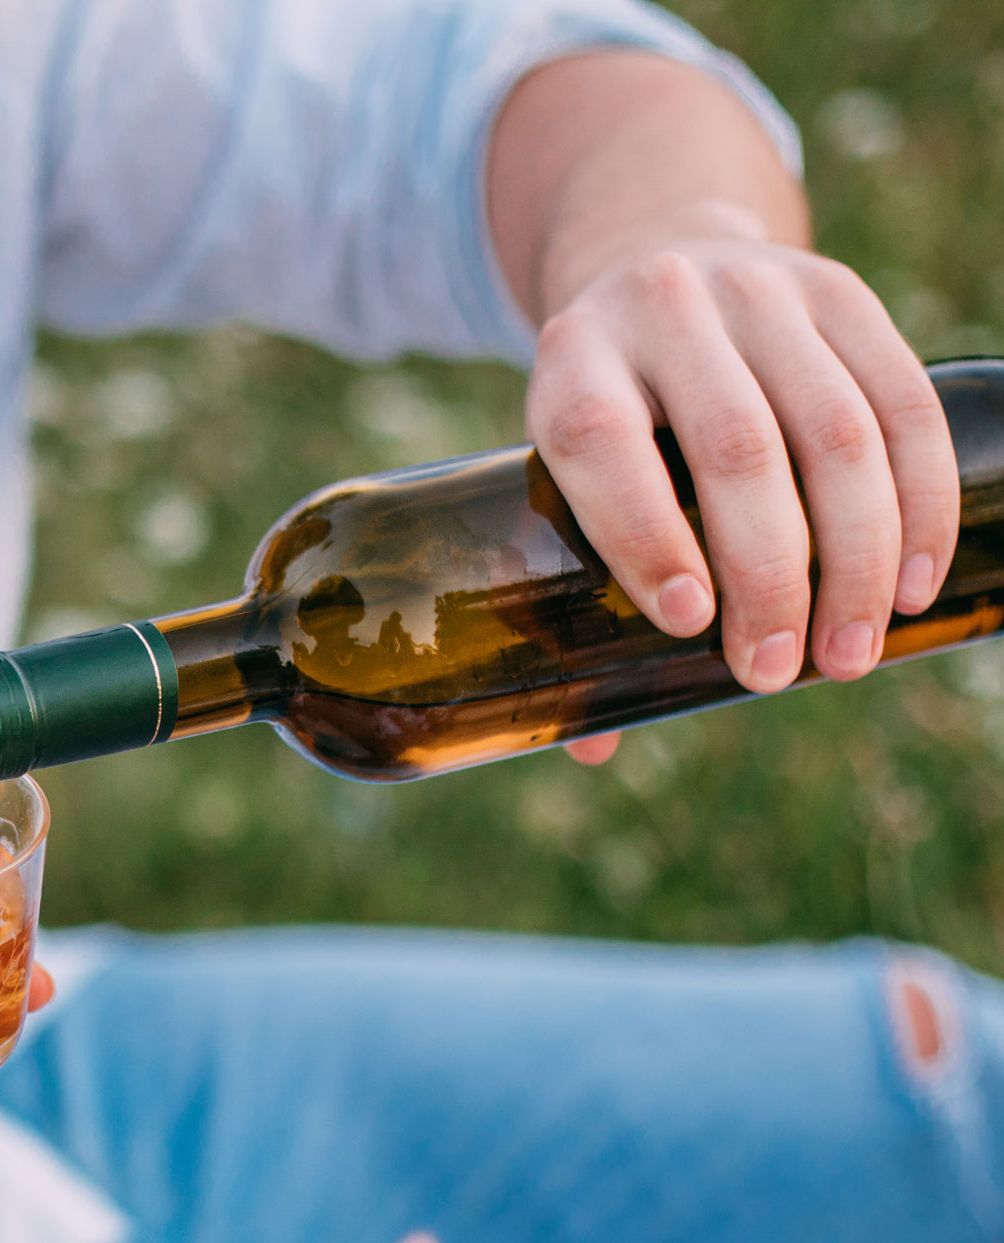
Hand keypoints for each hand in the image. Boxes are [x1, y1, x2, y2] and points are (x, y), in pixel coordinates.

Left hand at [528, 212, 957, 699]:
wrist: (653, 262)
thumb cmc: (606, 412)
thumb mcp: (559, 472)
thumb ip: (569, 594)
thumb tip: (594, 741)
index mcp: (571, 361)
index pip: (603, 445)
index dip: (647, 539)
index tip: (689, 624)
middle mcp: (662, 309)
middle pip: (735, 450)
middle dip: (768, 577)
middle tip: (776, 672)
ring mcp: (759, 292)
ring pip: (835, 430)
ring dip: (856, 557)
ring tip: (850, 652)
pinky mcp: (840, 292)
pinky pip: (904, 402)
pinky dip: (920, 503)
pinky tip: (910, 583)